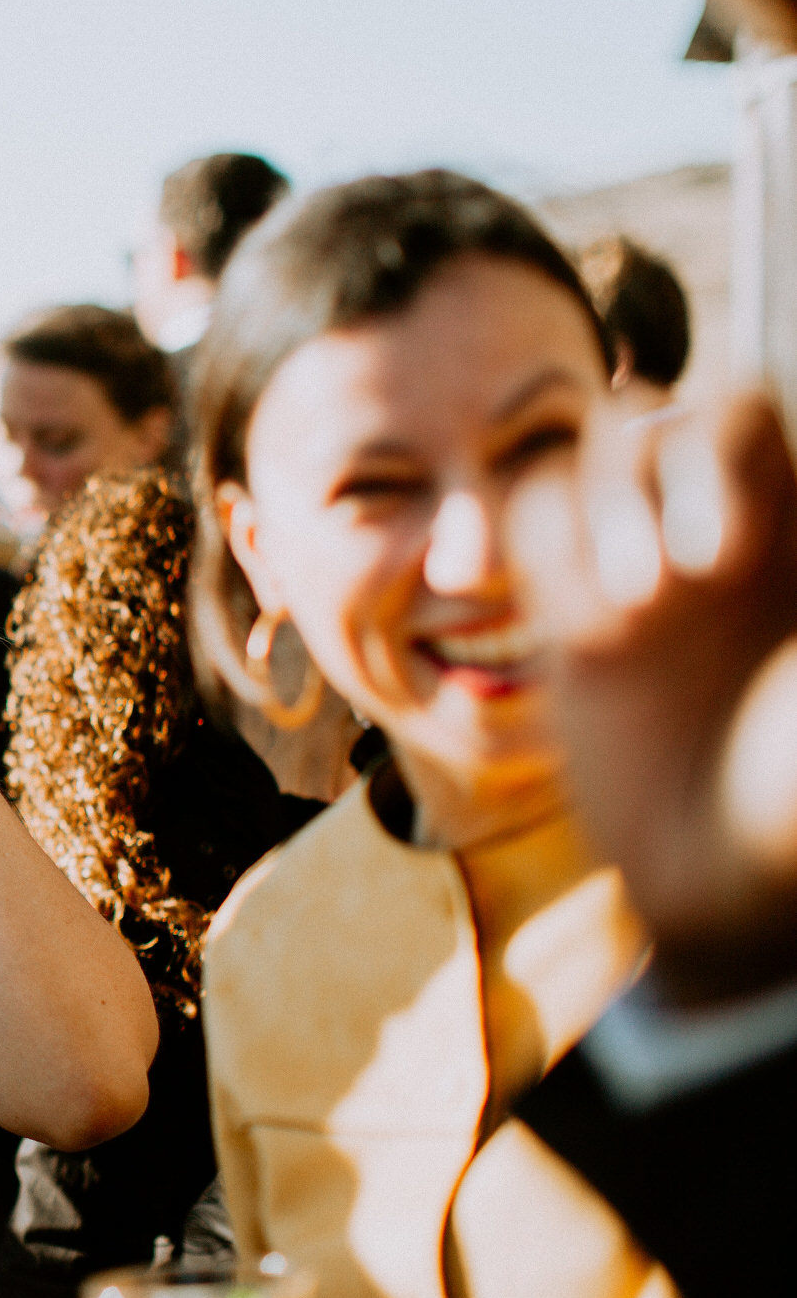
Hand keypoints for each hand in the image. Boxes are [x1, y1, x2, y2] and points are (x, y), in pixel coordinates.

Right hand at [510, 390, 796, 1004]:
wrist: (729, 892)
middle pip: (651, 412)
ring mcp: (643, 571)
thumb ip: (796, 558)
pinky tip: (580, 642)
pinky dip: (540, 564)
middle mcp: (721, 530)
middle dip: (641, 489)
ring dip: (586, 530)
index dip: (717, 456)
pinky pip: (527, 526)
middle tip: (666, 601)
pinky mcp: (575, 619)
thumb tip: (734, 500)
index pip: (738, 405)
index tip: (728, 565)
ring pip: (577, 460)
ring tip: (615, 631)